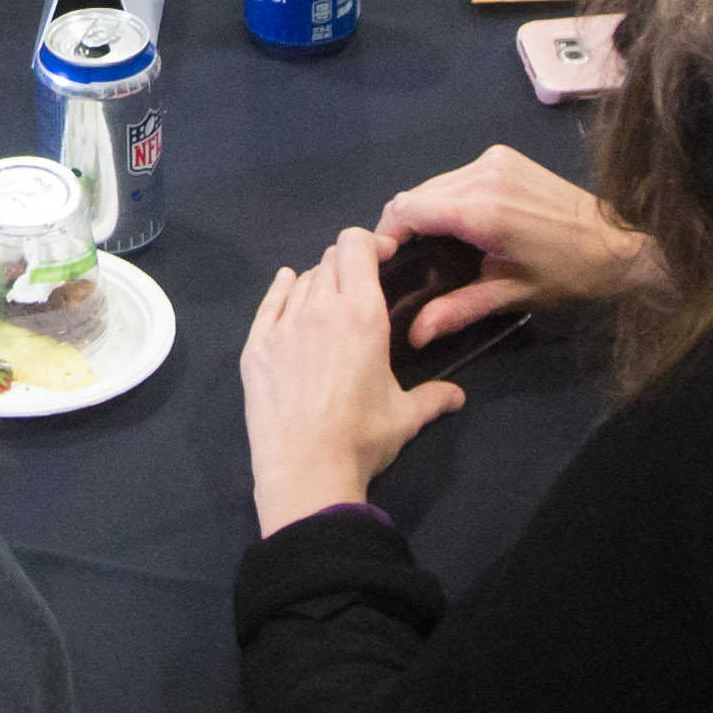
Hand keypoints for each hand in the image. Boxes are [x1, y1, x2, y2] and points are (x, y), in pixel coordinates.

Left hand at [239, 225, 466, 532]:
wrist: (306, 470)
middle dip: (349, 264)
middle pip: (330, 260)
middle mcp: (320, 309)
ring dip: (319, 281)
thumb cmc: (362, 438)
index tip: (385, 254)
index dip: (372, 242)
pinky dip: (281, 289)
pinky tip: (286, 285)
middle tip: (362, 284)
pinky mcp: (255, 347)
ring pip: (301, 281)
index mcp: (362, 314)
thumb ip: (434, 397)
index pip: (358, 247)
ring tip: (330, 300)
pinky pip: (268, 303)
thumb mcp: (406, 416)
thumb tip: (457, 397)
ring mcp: (282, 327)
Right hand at [376, 146, 662, 340]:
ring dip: (427, 210)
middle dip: (405, 225)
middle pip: (417, 194)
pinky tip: (462, 224)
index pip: (408, 209)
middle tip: (409, 261)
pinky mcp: (504, 156)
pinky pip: (457, 176)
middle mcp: (482, 174)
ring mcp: (494, 160)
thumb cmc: (568, 273)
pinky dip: (449, 198)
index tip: (384, 261)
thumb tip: (414, 335)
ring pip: (435, 183)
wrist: (619, 242)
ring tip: (434, 246)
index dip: (388, 233)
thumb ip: (458, 309)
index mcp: (482, 209)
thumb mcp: (511, 295)